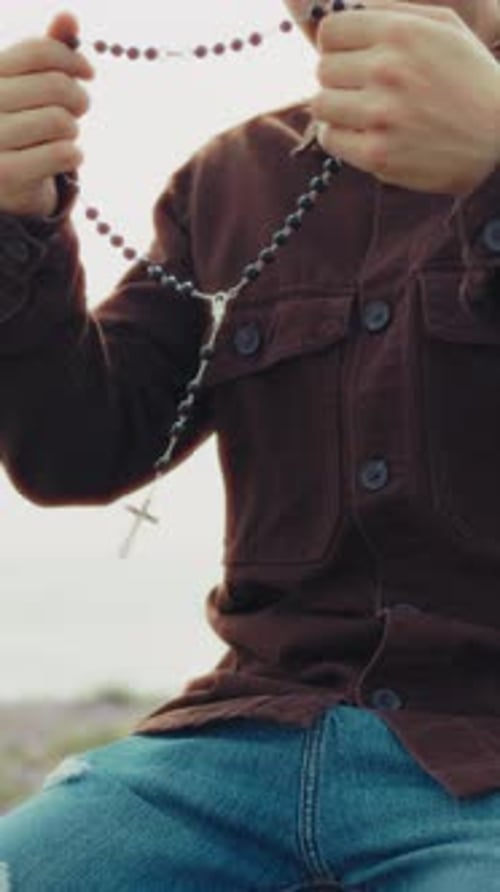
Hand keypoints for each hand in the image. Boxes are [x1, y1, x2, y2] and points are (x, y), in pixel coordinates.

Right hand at [0, 11, 93, 216]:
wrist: (2, 182)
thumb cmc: (20, 123)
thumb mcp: (29, 84)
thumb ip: (48, 52)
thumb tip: (69, 17)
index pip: (38, 52)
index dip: (72, 58)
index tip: (88, 72)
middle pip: (54, 86)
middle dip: (78, 98)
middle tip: (79, 109)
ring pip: (60, 122)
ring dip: (73, 129)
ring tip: (65, 135)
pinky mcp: (6, 174)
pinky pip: (62, 154)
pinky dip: (73, 155)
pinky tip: (66, 156)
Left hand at [311, 1, 499, 194]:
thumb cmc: (470, 79)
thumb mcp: (444, 27)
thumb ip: (394, 11)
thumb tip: (347, 7)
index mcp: (400, 33)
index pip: (330, 31)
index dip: (336, 45)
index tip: (350, 57)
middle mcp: (387, 71)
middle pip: (323, 69)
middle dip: (339, 78)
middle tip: (362, 89)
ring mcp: (380, 115)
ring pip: (321, 104)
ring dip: (336, 109)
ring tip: (362, 113)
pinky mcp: (377, 154)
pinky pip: (330, 138)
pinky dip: (340, 137)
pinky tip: (363, 134)